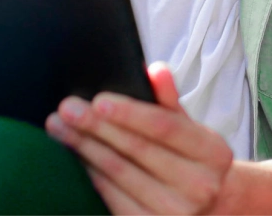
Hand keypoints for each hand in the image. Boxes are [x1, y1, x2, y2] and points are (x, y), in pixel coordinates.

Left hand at [45, 62, 233, 215]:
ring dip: (83, 147)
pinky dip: (89, 173)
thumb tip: (155, 70)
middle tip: (65, 108)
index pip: (165, 126)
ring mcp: (176, 212)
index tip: (98, 100)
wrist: (207, 206)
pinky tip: (73, 156)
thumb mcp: (188, 127)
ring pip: (117, 172)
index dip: (130, 113)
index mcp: (213, 152)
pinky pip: (109, 196)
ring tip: (59, 128)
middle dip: (95, 126)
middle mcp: (199, 186)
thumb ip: (169, 99)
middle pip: (136, 149)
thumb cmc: (189, 158)